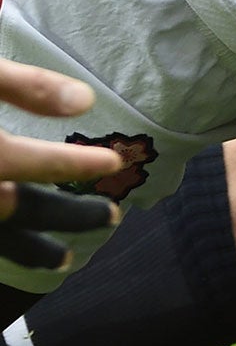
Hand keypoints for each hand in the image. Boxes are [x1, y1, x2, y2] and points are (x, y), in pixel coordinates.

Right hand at [0, 60, 121, 268]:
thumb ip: (26, 85)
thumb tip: (86, 101)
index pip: (35, 162)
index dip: (79, 165)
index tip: (114, 165)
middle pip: (21, 211)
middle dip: (68, 217)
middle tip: (112, 218)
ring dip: (28, 252)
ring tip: (66, 261)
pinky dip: (3, 248)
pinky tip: (16, 247)